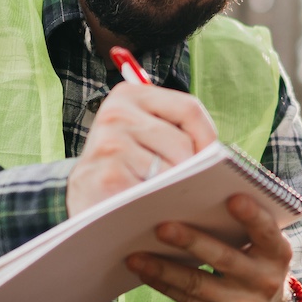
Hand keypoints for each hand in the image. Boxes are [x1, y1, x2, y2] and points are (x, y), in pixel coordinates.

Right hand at [68, 83, 218, 216]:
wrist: (82, 195)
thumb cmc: (125, 165)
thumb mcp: (145, 134)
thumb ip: (176, 129)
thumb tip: (219, 153)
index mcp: (131, 95)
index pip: (189, 108)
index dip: (208, 137)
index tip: (211, 159)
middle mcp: (117, 113)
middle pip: (183, 143)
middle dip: (190, 170)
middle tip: (180, 185)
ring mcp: (110, 144)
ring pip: (172, 170)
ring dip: (173, 189)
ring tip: (158, 193)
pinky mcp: (108, 176)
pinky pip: (155, 192)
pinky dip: (158, 204)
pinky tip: (145, 205)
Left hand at [126, 194, 295, 301]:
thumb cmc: (257, 269)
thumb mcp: (264, 250)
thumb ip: (244, 230)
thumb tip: (195, 204)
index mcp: (277, 254)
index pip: (267, 232)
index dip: (252, 216)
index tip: (233, 199)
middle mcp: (265, 281)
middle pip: (224, 258)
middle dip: (192, 242)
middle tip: (162, 227)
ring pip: (197, 284)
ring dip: (163, 268)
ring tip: (136, 256)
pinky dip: (164, 285)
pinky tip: (146, 272)